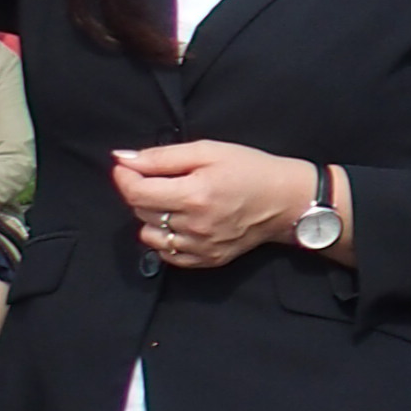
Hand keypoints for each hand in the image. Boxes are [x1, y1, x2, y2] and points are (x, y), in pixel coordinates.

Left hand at [111, 142, 315, 270]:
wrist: (287, 200)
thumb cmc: (250, 169)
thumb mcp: (209, 151)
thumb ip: (162, 156)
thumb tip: (123, 159)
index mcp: (194, 195)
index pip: (136, 193)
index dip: (124, 177)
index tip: (127, 167)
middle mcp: (195, 225)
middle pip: (141, 211)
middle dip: (143, 191)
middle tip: (163, 178)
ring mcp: (201, 246)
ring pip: (150, 235)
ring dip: (153, 217)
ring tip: (175, 202)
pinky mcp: (207, 260)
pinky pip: (167, 254)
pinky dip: (167, 238)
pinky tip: (184, 223)